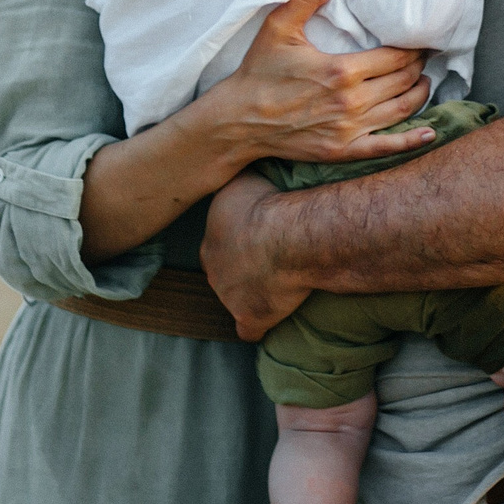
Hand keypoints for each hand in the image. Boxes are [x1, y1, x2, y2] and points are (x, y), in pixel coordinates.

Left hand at [202, 170, 309, 340]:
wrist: (291, 234)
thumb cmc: (272, 201)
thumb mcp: (247, 177)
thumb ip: (238, 181)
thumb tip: (239, 172)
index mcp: (212, 234)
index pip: (218, 242)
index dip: (239, 242)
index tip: (260, 237)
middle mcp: (213, 265)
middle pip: (224, 271)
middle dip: (242, 268)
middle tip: (271, 260)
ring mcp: (228, 295)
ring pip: (236, 298)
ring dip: (253, 294)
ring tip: (280, 286)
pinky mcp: (249, 317)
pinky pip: (250, 331)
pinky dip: (260, 326)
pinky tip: (272, 321)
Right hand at [206, 0, 435, 165]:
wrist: (237, 121)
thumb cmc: (258, 72)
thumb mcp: (278, 28)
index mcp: (341, 71)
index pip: (394, 57)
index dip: (413, 47)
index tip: (422, 38)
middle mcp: (352, 102)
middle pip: (402, 81)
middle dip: (418, 66)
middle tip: (425, 56)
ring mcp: (349, 129)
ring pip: (401, 110)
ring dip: (419, 95)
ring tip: (425, 81)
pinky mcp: (342, 151)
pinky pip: (386, 148)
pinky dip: (411, 141)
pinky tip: (428, 135)